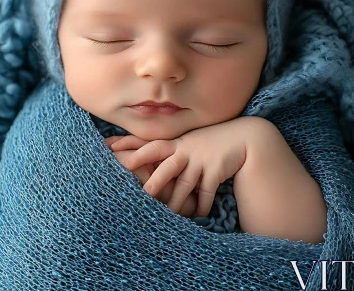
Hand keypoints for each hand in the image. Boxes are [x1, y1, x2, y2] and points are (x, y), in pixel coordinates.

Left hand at [109, 117, 260, 217]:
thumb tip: (143, 156)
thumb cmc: (209, 142)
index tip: (111, 149)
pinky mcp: (216, 170)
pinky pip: (207, 191)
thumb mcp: (188, 142)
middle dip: (154, 180)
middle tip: (142, 194)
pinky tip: (198, 216)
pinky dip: (202, 205)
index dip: (132, 147)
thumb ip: (170, 150)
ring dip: (176, 201)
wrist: (242, 137)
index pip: (151, 145)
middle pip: (167, 166)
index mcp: (176, 144)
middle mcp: (187, 151)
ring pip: (185, 184)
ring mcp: (201, 160)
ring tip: (167, 215)